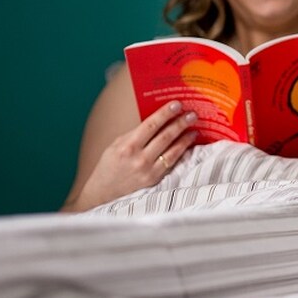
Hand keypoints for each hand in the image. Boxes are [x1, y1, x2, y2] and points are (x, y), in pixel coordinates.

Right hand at [67, 101, 197, 210]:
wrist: (103, 193)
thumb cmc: (109, 165)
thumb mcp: (116, 145)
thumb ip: (136, 134)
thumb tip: (157, 121)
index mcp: (127, 146)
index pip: (151, 125)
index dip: (165, 113)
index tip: (177, 104)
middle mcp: (139, 158)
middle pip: (165, 137)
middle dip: (180, 123)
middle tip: (192, 114)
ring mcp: (149, 171)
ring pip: (173, 150)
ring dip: (185, 138)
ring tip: (194, 128)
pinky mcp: (155, 180)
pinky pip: (172, 162)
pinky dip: (181, 152)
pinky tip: (188, 144)